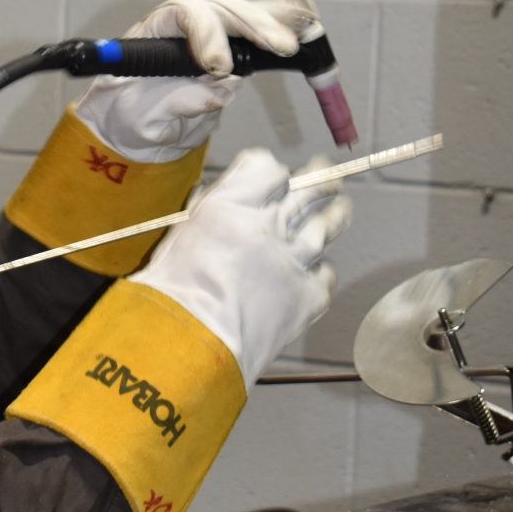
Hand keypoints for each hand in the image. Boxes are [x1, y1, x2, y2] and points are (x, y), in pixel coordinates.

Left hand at [73, 0, 318, 163]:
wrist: (133, 129)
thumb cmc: (128, 118)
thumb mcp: (140, 118)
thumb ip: (173, 103)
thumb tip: (218, 87)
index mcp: (154, 32)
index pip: (183, 13)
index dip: (206, 33)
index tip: (219, 66)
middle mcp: (184, 24)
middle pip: (222, 9)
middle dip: (252, 26)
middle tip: (278, 48)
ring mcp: (209, 32)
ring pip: (244, 14)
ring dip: (273, 24)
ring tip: (299, 38)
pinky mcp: (230, 45)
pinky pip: (258, 26)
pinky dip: (283, 24)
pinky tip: (306, 25)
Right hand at [130, 147, 350, 388]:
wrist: (192, 344)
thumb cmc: (173, 294)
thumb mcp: (178, 238)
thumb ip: (203, 213)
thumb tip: (211, 197)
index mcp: (231, 205)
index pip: (267, 166)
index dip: (270, 171)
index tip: (271, 177)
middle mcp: (270, 224)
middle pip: (311, 188)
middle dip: (322, 179)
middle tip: (327, 175)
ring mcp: (295, 259)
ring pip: (330, 224)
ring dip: (335, 216)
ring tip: (340, 211)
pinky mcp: (311, 295)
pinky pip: (327, 274)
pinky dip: (320, 273)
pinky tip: (311, 274)